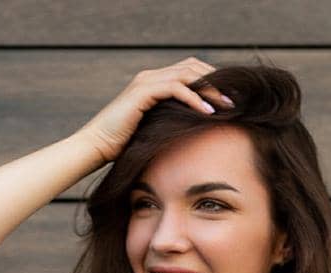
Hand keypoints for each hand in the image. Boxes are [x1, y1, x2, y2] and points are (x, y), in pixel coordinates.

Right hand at [73, 57, 236, 164]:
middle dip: (217, 81)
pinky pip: (176, 88)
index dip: (212, 81)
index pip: (190, 71)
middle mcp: (150, 77)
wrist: (95, 147)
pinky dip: (194, 98)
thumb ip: (172, 123)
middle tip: (235, 101)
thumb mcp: (155, 131)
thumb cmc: (123, 146)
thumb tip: (198, 133)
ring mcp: (145, 82)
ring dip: (210, 89)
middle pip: (193, 66)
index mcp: (154, 83)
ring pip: (187, 74)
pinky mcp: (142, 92)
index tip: (230, 100)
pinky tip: (208, 111)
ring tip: (227, 106)